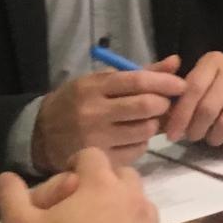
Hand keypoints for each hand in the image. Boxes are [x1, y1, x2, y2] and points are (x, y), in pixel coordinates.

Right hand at [0, 148, 165, 222]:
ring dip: (126, 211)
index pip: (92, 155)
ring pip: (142, 208)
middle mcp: (132, 200)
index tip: (68, 177)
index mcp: (100, 185)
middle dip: (107, 183)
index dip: (78, 162)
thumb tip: (4, 177)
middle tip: (87, 204)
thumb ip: (10, 195)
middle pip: (124, 176)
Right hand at [32, 59, 187, 170]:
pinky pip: (137, 150)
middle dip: (164, 104)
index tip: (180, 85)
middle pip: (145, 106)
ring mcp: (96, 139)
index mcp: (93, 86)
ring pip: (145, 130)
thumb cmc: (77, 102)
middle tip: (165, 104)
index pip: (138, 81)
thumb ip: (140, 73)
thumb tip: (175, 62)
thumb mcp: (100, 81)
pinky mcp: (101, 160)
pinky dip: (142, 142)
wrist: (42, 135)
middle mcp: (94, 112)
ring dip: (154, 124)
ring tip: (147, 120)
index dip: (165, 82)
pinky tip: (133, 136)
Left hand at [162, 51, 222, 147]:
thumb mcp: (200, 80)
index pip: (193, 88)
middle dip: (195, 129)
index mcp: (213, 62)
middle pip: (208, 108)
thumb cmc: (219, 86)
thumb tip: (159, 111)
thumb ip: (177, 93)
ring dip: (214, 138)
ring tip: (211, 138)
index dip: (180, 114)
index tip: (172, 134)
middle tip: (192, 137)